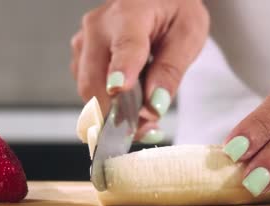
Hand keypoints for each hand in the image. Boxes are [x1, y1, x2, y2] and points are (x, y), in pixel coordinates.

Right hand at [70, 0, 208, 141]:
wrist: (157, 1)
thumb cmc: (173, 12)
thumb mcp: (189, 34)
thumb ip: (171, 70)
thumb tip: (154, 105)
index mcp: (130, 13)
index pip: (124, 45)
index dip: (121, 70)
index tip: (120, 90)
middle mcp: (97, 28)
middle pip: (95, 82)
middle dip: (119, 114)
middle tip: (148, 128)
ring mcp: (84, 44)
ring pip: (89, 93)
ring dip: (114, 114)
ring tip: (145, 117)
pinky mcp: (80, 60)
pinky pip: (89, 93)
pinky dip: (109, 108)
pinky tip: (132, 107)